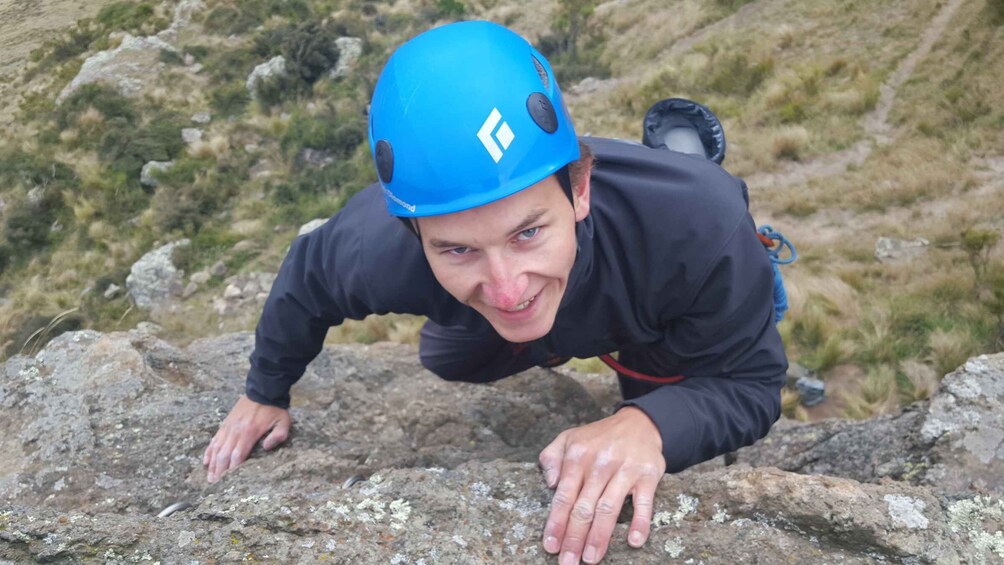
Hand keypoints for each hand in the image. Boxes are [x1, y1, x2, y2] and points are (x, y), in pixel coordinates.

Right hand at [203, 395, 290, 482]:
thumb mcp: (283, 422)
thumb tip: (266, 448)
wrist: (263, 390)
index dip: (231, 469)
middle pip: (224, 455)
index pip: (237, 455)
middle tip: (214, 485)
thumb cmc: (274, 409)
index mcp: (249, 432)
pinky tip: (206, 461)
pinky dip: (209, 451)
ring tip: (209, 477)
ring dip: (213, 464)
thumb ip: (278, 436)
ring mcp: (229, 427)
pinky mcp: (225, 424)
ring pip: (217, 448)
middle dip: (219, 471)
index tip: (227, 482)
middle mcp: (236, 431)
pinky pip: (215, 439)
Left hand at [538, 407, 664, 563]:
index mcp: (578, 457)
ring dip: (599, 536)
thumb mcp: (569, 438)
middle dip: (574, 537)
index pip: (564, 496)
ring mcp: (625, 470)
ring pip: (609, 508)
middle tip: (568, 562)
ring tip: (590, 558)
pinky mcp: (648, 475)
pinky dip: (640, 522)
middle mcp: (600, 464)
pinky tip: (634, 541)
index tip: (550, 546)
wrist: (639, 423)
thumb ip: (552, 458)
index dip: (556, 523)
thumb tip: (550, 484)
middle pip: (584, 507)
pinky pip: (644, 502)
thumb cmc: (599, 437)